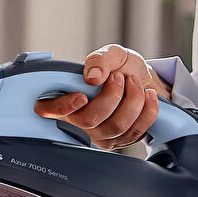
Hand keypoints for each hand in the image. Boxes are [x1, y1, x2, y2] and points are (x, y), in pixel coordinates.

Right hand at [34, 44, 171, 148]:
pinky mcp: (121, 141)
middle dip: (111, 96)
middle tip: (120, 77)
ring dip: (133, 100)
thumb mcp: (111, 55)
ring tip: (135, 83)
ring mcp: (100, 135)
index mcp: (67, 97)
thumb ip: (100, 59)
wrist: (147, 81)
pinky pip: (135, 131)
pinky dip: (147, 110)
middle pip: (89, 120)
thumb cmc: (122, 68)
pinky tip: (148, 96)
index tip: (81, 96)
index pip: (48, 109)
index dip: (61, 107)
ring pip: (116, 126)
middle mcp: (79, 121)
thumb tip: (92, 77)